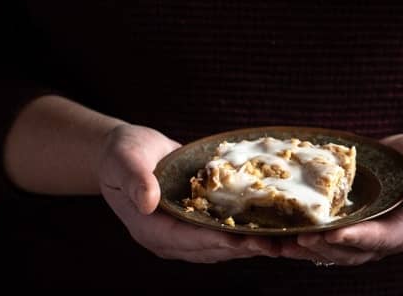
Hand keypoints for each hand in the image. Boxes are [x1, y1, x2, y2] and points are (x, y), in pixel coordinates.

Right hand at [98, 122, 278, 262]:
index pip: (184, 239)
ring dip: (248, 246)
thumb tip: (149, 201)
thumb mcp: (125, 160)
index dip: (211, 239)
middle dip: (240, 248)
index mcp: (149, 229)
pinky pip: (220, 232)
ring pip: (218, 246)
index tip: (238, 239)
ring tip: (280, 244)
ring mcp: (181, 233)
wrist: (124, 152)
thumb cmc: (122, 154)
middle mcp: (167, 238)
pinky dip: (243, 233)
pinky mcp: (193, 223)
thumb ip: (136, 180)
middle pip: (208, 249)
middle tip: (273, 246)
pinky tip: (268, 229)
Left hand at [277, 130, 402, 266]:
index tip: (335, 234)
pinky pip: (323, 235)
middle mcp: (378, 239)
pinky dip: (302, 235)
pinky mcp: (346, 223)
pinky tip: (277, 230)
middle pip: (349, 252)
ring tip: (277, 243)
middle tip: (297, 239)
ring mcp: (361, 233)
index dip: (357, 238)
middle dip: (323, 247)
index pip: (379, 240)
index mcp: (402, 231)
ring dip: (305, 248)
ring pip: (330, 249)